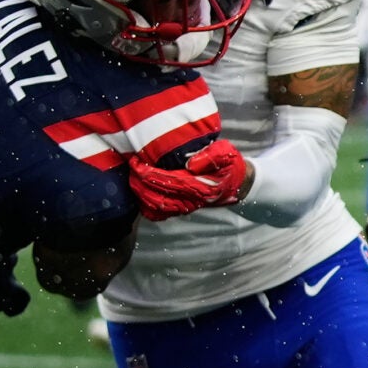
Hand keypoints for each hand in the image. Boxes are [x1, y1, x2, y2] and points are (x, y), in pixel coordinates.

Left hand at [128, 138, 251, 219]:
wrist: (237, 183)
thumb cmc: (229, 165)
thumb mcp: (226, 153)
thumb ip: (211, 156)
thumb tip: (190, 163)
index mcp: (201, 186)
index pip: (169, 181)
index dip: (149, 173)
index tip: (136, 161)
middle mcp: (191, 200)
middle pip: (157, 197)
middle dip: (139, 183)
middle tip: (131, 167)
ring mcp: (185, 207)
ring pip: (156, 207)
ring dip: (140, 194)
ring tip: (132, 177)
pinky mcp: (182, 209)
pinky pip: (160, 214)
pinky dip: (146, 206)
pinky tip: (140, 193)